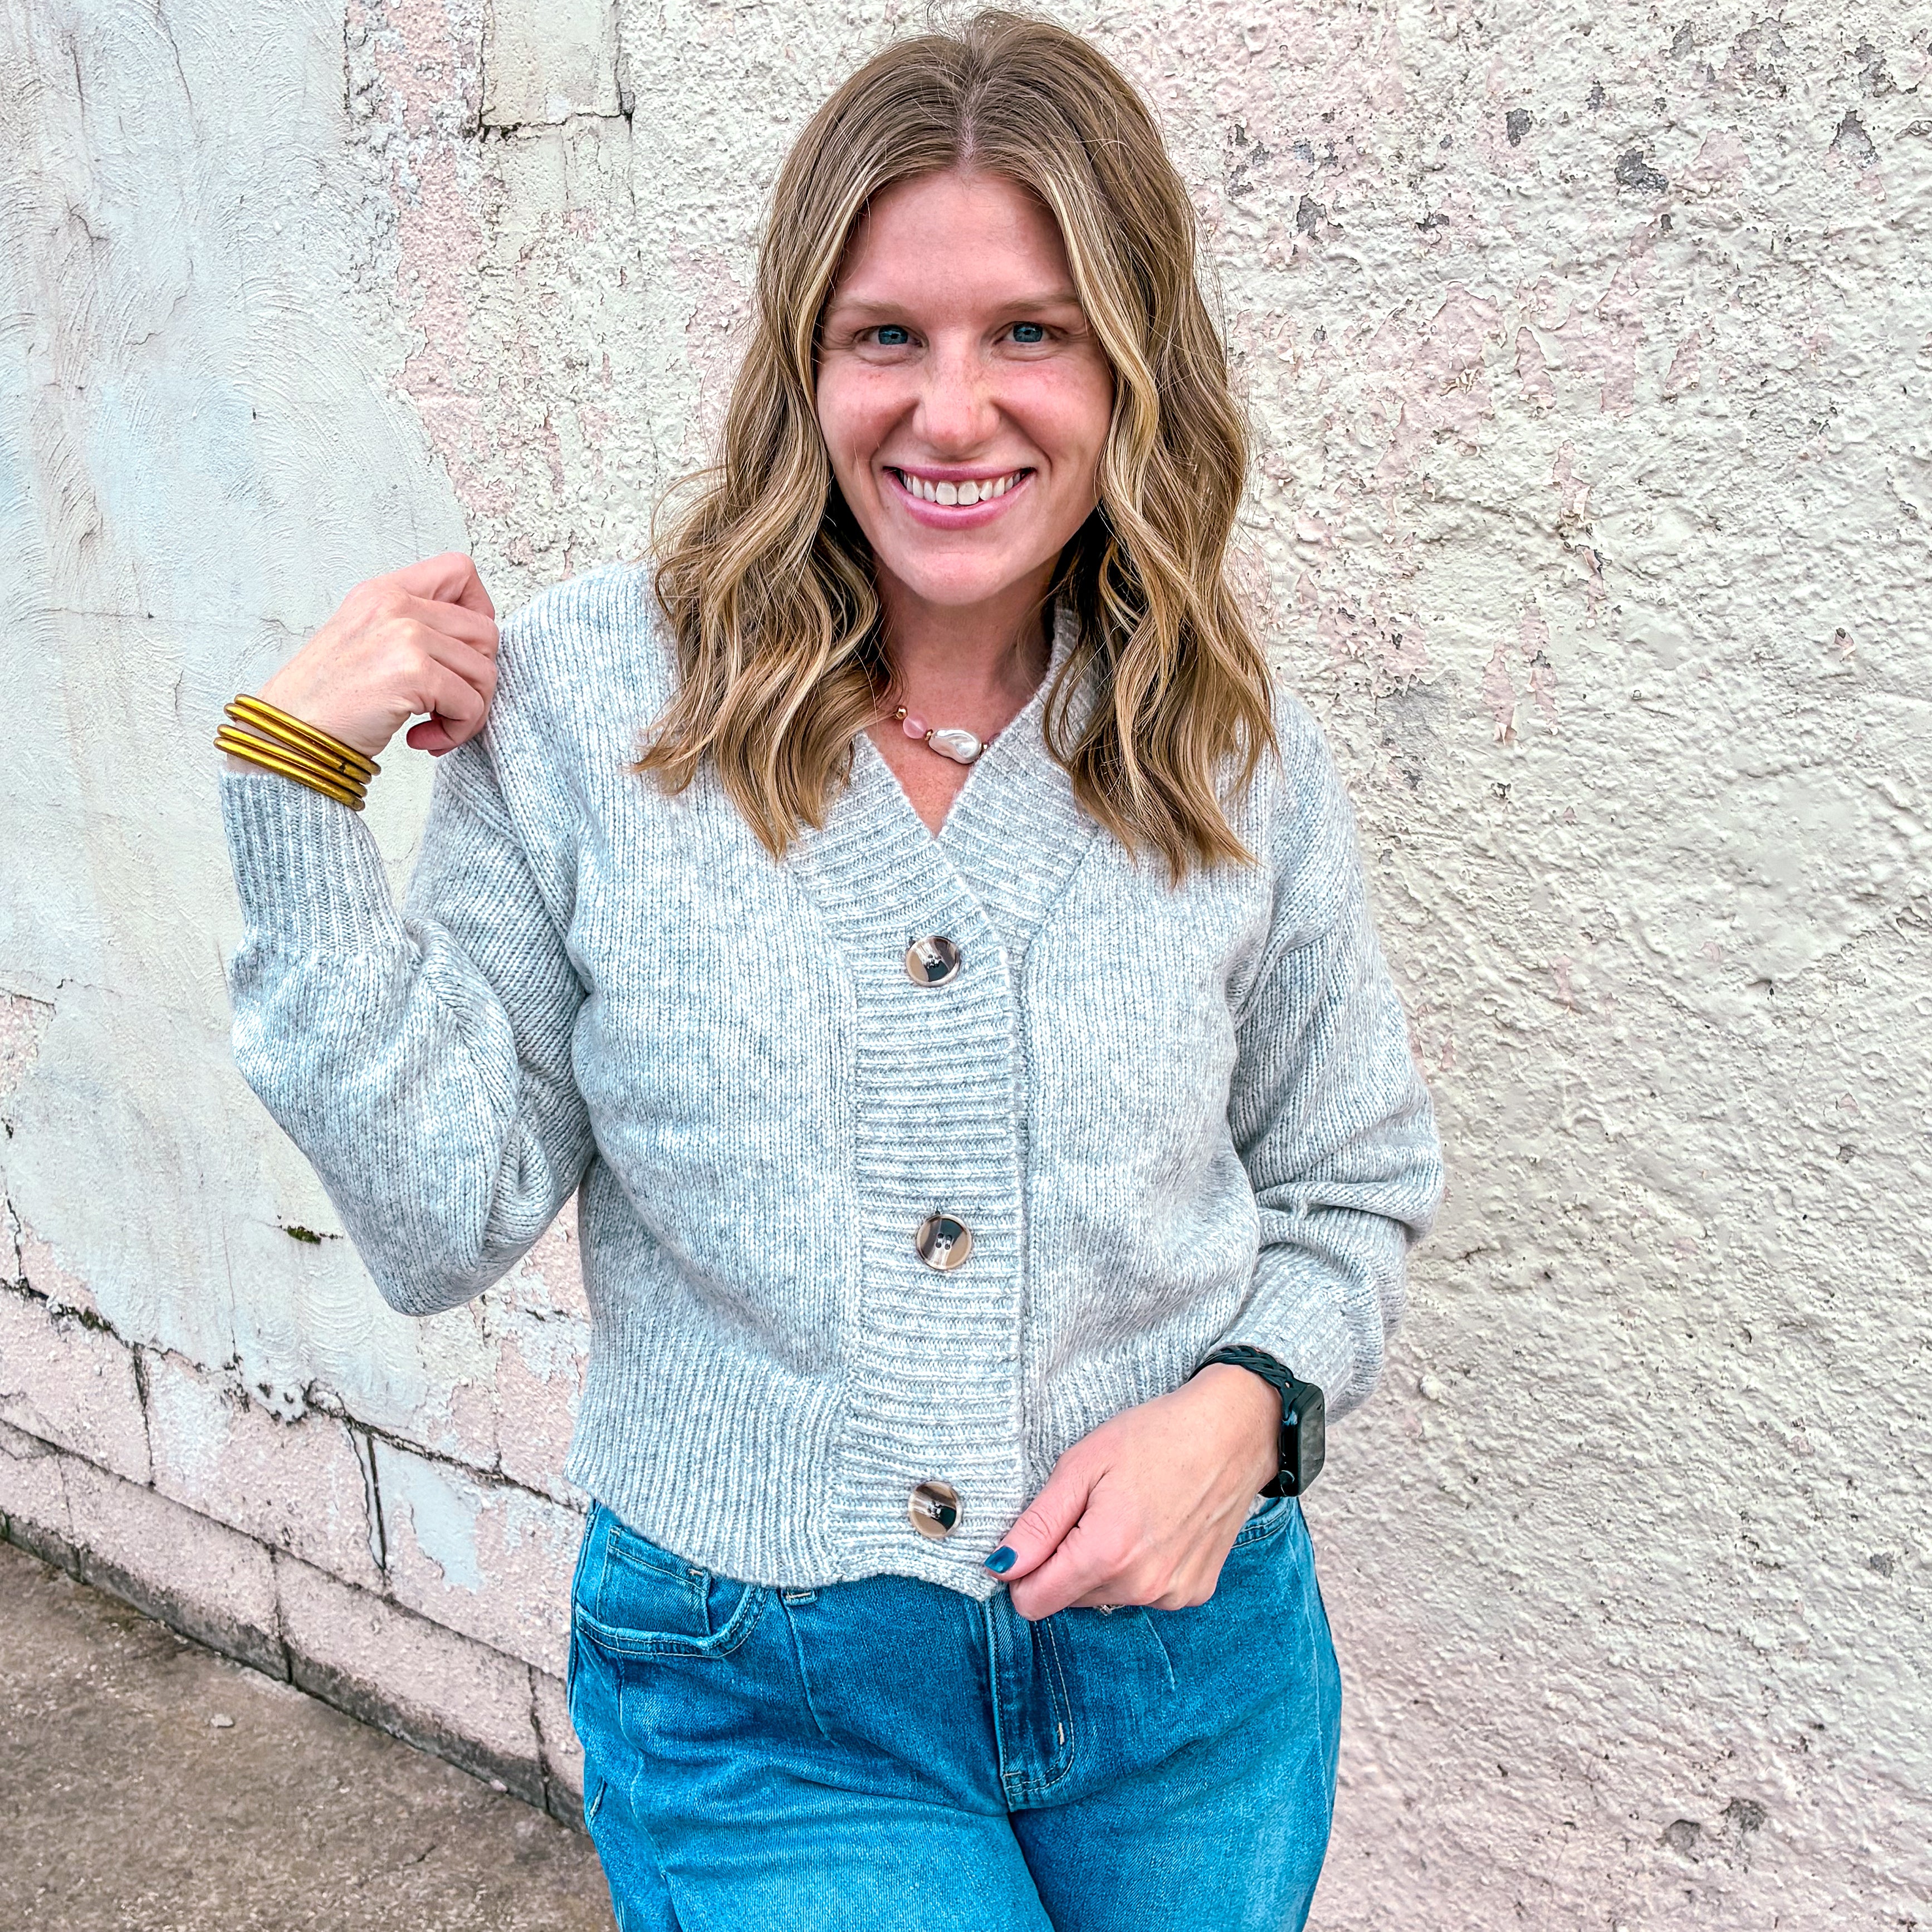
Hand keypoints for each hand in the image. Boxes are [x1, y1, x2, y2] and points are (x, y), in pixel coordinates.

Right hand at [250, 553, 497, 759]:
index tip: (464, 652)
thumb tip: (474, 643)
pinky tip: (422, 739)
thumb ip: (413, 628)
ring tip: (433, 728)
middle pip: (485, 631)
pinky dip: (458, 731)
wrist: (289, 734)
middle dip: (478, 678)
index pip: (459, 570)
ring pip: (484, 672)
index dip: (479, 611)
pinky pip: (471, 705)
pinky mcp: (413, 673)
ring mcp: (405, 635)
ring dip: (469, 712)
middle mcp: (395, 604)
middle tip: (449, 706)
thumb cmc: (328, 699)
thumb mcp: (366, 640)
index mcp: (384, 591)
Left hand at [994, 1364, 1280, 1620]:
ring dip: (1102, 1566)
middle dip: (1065, 1562)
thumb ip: (1039, 1524)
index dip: (1022, 1572)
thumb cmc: (1154, 1437)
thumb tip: (1000, 1567)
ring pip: (1105, 1597)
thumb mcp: (1083, 1464)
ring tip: (1127, 1513)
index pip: (1034, 1602)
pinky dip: (1138, 1568)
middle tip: (1091, 1508)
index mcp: (1106, 1554)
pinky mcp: (1194, 1592)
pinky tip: (1156, 1527)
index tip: (1036, 1536)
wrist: (1232, 1433)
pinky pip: (1143, 1594)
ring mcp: (1172, 1594)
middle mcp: (1141, 1586)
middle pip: (1068, 1599)